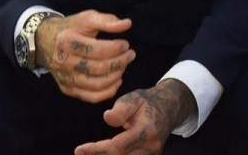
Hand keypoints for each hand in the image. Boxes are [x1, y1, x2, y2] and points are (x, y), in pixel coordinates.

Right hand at [36, 11, 135, 102]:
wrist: (45, 42)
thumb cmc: (71, 28)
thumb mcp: (86, 18)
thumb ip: (107, 20)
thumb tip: (127, 24)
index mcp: (68, 42)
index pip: (97, 50)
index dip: (116, 48)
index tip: (126, 44)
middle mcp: (64, 62)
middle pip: (98, 68)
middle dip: (120, 62)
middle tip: (130, 55)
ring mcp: (65, 78)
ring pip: (95, 85)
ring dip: (116, 77)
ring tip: (124, 66)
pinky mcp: (67, 89)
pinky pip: (90, 97)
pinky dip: (107, 92)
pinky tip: (117, 81)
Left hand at [74, 79, 195, 154]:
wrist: (169, 107)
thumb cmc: (147, 102)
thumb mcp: (134, 99)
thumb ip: (121, 109)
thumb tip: (107, 117)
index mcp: (146, 131)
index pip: (117, 147)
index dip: (96, 150)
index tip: (79, 149)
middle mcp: (150, 147)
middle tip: (80, 154)